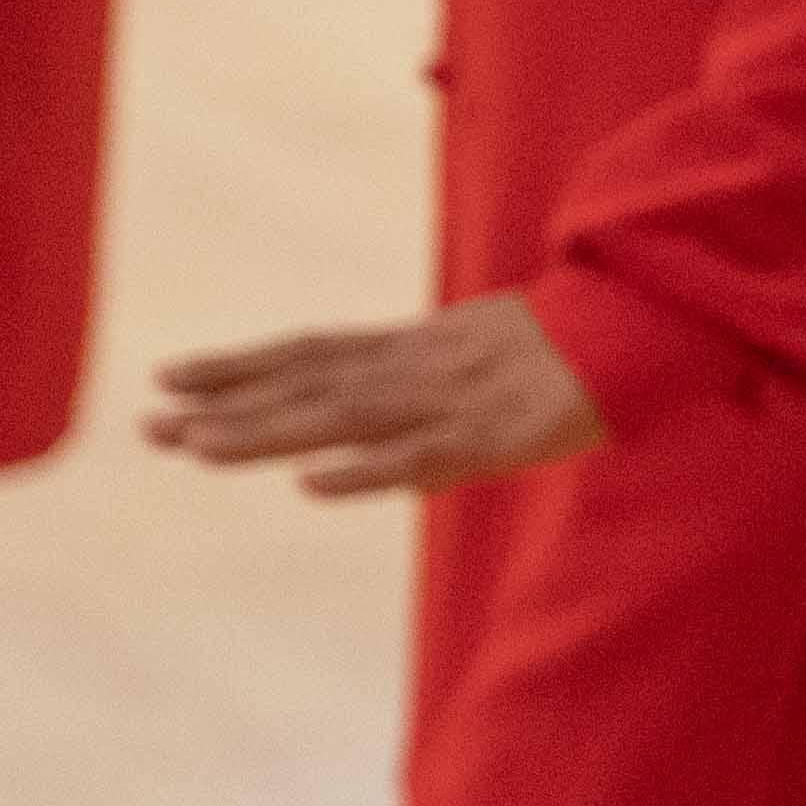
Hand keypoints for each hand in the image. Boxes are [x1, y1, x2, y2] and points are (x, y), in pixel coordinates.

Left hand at [148, 289, 604, 499]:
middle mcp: (424, 365)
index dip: (241, 365)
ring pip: (346, 418)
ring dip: (269, 434)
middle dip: (227, 407)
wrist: (657, 322)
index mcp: (424, 344)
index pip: (313, 351)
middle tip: (148, 427)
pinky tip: (311, 483)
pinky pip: (423, 455)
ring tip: (196, 449)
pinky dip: (365, 469)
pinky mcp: (498, 436)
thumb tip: (394, 459)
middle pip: (309, 386)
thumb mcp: (495, 354)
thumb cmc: (585, 344)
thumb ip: (439, 393)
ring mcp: (456, 400)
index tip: (170, 377)